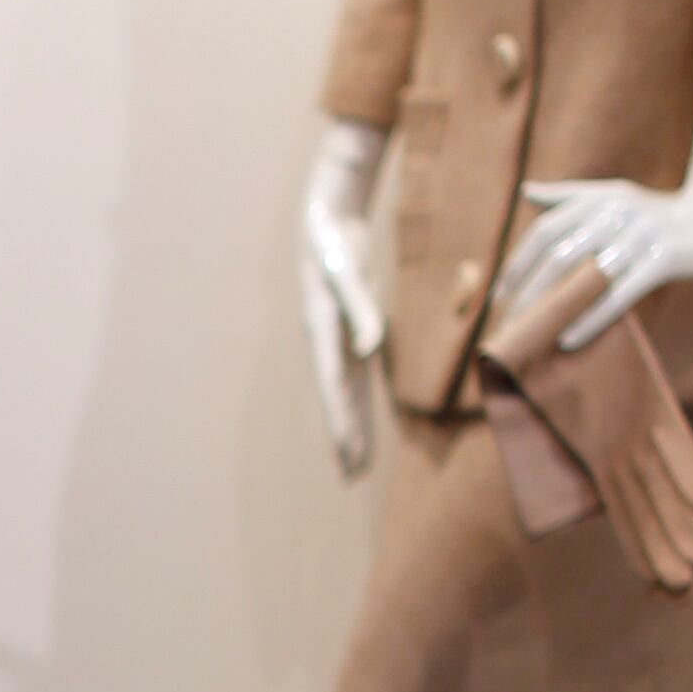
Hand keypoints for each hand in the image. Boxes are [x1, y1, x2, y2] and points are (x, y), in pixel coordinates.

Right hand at [296, 122, 389, 479]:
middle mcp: (326, 339)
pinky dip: (361, 398)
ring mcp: (335, 335)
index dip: (341, 421)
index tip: (348, 454)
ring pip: (346, 388)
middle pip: (337, 395)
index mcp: (321, 328)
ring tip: (357, 460)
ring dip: (352, 422)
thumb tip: (370, 350)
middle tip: (351, 475)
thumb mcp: (347, 272)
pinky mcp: (348, 327)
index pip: (333, 385)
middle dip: (344, 434)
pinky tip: (366, 417)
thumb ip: (360, 310)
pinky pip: (355, 371)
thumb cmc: (335, 241)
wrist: (324, 216)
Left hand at [492, 68, 692, 351]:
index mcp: (599, 199)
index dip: (519, 262)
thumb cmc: (657, 213)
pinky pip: (620, 294)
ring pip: (586, 275)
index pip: (546, 231)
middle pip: (559, 253)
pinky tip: (567, 338)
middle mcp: (616, 213)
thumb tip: (525, 191)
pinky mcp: (665, 260)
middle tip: (508, 322)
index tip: (498, 295)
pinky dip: (591, 317)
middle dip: (528, 289)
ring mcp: (641, 235)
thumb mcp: (613, 196)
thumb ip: (568, 198)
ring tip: (531, 334)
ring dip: (555, 307)